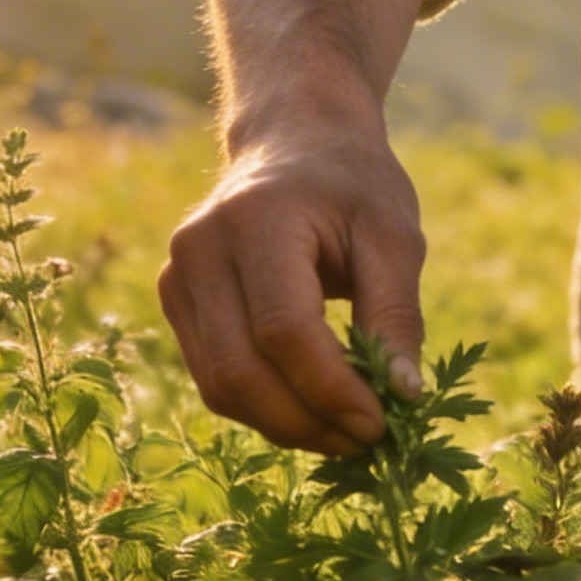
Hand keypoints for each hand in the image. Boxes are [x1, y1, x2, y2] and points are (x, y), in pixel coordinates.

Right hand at [158, 91, 425, 454]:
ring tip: (346, 431)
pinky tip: (313, 408)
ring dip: (286, 425)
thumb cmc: (353, 184)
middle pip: (240, 370)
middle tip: (368, 441)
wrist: (294, 140)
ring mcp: (177, 276)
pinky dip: (264, 407)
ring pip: (220, 387)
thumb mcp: (394, 236)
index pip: (283, 330)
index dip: (332, 390)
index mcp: (257, 220)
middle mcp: (200, 249)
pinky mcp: (176, 301)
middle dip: (307, 422)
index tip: (383, 423)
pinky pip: (214, 377)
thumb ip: (397, 314)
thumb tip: (403, 398)